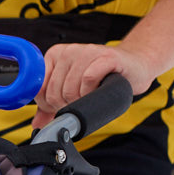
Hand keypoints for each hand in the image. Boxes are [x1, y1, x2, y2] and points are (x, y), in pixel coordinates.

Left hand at [32, 43, 154, 129]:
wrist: (135, 67)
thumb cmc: (101, 78)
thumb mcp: (72, 90)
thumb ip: (51, 106)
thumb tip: (38, 124)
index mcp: (54, 56)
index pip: (38, 89)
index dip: (48, 103)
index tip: (61, 105)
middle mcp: (68, 51)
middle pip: (54, 92)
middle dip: (65, 105)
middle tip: (80, 101)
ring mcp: (87, 51)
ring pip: (69, 88)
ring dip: (80, 101)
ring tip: (90, 95)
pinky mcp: (106, 56)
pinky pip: (88, 80)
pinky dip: (91, 91)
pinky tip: (98, 89)